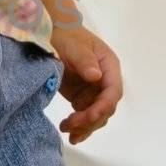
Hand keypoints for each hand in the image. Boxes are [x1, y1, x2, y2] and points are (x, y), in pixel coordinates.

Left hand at [48, 25, 122, 143]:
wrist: (52, 33)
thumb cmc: (66, 35)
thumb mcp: (75, 45)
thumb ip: (85, 60)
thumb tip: (96, 76)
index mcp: (109, 66)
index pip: (113, 91)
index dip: (103, 106)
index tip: (89, 116)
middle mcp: (105, 81)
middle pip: (105, 108)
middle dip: (91, 120)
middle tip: (71, 125)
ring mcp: (93, 91)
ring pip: (96, 116)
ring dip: (85, 127)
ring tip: (67, 130)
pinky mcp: (81, 97)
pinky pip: (85, 115)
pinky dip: (79, 126)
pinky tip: (69, 133)